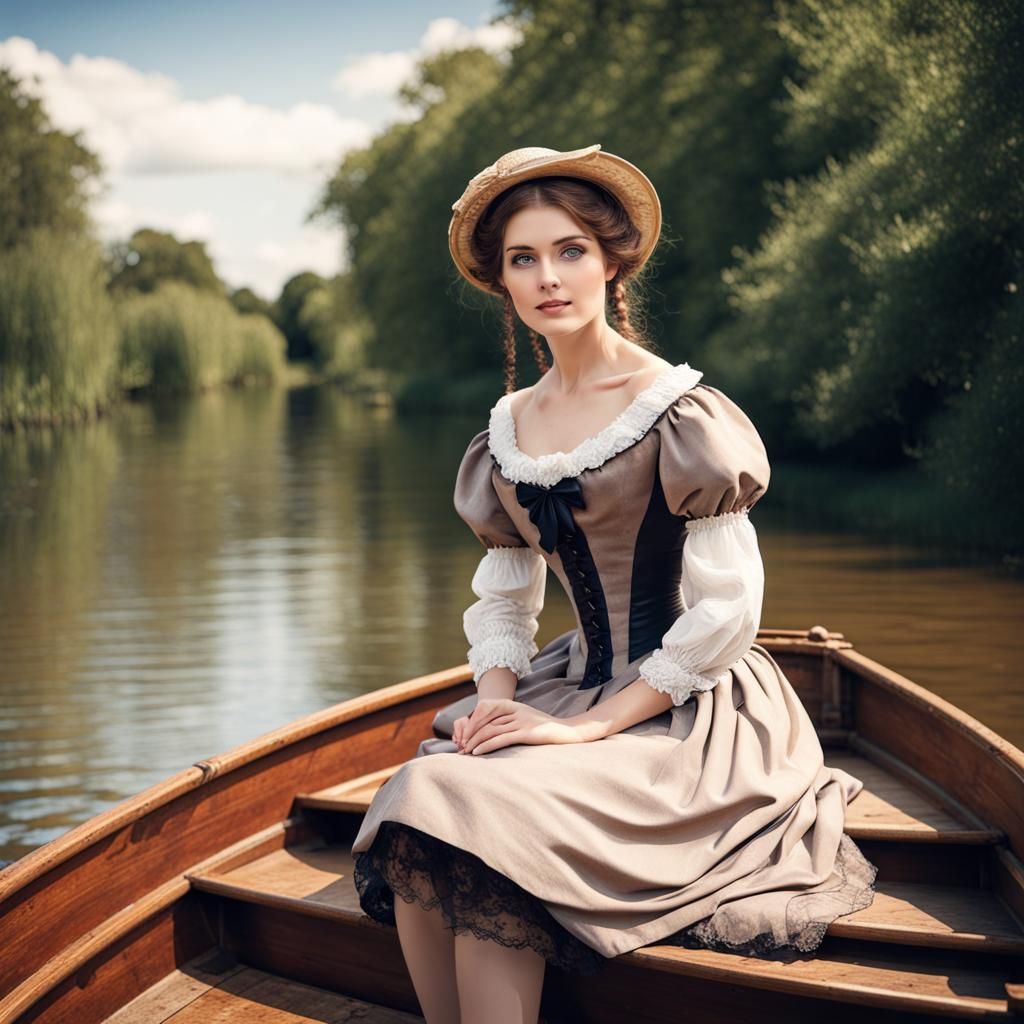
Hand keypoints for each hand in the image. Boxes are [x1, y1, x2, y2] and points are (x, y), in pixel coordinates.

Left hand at [453, 698, 585, 754]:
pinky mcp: (527, 733)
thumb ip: (510, 721)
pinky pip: (501, 738)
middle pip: (486, 721)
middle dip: (470, 733)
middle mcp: (516, 711)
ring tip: (465, 752)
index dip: (472, 721)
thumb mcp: (526, 720)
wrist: (569, 733)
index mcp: (515, 705)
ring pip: (490, 729)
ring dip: (474, 741)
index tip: (464, 735)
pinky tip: (477, 752)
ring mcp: (521, 721)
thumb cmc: (546, 729)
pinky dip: (486, 745)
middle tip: (460, 747)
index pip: (486, 708)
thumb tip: (491, 731)